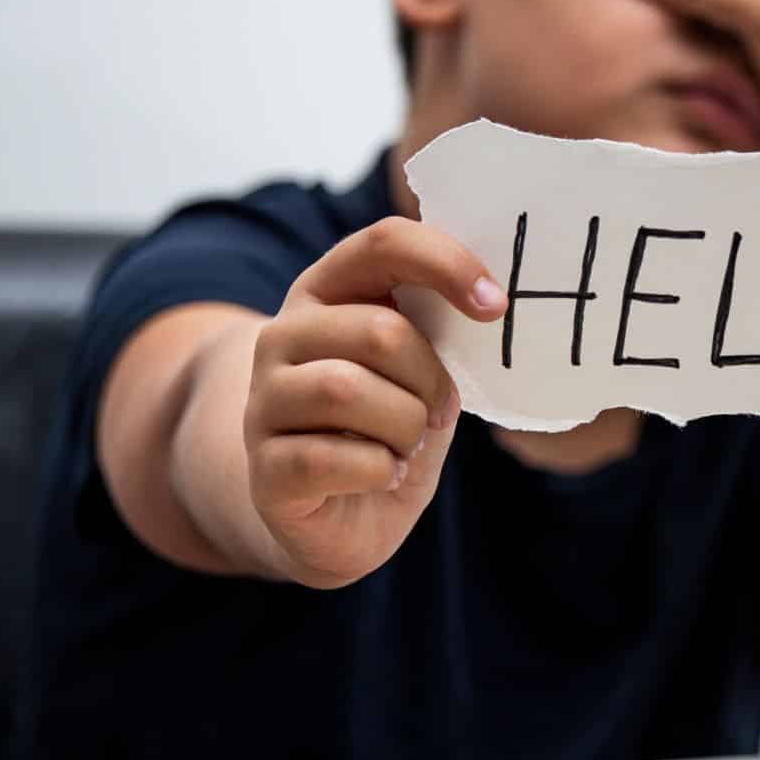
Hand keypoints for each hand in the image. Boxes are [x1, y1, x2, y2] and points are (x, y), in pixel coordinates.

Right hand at [243, 217, 505, 586]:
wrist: (343, 516)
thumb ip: (439, 327)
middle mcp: (282, 335)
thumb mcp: (422, 368)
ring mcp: (263, 401)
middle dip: (431, 379)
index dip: (446, 264)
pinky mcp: (264, 468)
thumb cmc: (390, 426)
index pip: (384, 243)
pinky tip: (383, 474)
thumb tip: (491, 300)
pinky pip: (333, 458)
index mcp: (327, 292)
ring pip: (349, 391)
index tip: (496, 305)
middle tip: (439, 412)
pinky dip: (381, 470)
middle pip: (379, 331)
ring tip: (406, 445)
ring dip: (406, 427)